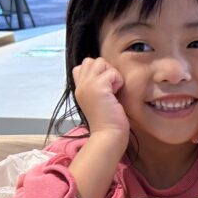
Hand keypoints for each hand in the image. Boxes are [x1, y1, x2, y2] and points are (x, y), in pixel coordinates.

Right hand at [68, 58, 129, 197]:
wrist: (108, 136)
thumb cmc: (108, 122)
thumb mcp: (99, 101)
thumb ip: (97, 87)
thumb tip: (107, 75)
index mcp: (79, 89)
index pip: (82, 66)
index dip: (97, 72)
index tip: (105, 88)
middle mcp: (80, 85)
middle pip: (92, 61)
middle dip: (105, 70)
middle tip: (110, 89)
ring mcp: (87, 86)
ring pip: (101, 62)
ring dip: (112, 75)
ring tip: (113, 92)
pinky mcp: (98, 88)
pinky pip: (112, 73)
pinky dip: (118, 82)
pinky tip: (116, 97)